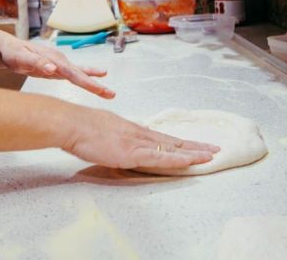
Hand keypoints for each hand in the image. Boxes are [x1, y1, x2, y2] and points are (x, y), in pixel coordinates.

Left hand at [0, 36, 114, 98]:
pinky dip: (87, 75)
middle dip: (95, 85)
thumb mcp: (19, 58)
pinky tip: (98, 76)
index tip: (97, 88)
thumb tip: (53, 69)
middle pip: (80, 75)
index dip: (85, 81)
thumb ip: (36, 63)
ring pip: (80, 75)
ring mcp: (60, 64)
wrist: (9, 48)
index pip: (72, 73)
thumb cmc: (12, 53)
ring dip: (95, 83)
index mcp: (53, 59)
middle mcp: (60, 60)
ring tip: (109, 92)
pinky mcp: (58, 68)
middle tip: (110, 94)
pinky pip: (76, 74)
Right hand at [62, 107, 220, 169]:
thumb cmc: (81, 127)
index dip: (180, 142)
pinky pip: (161, 158)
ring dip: (193, 153)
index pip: (162, 138)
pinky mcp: (133, 153)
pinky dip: (178, 160)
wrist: (72, 124)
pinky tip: (191, 161)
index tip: (194, 144)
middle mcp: (139, 134)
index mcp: (132, 129)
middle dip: (195, 146)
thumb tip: (119, 142)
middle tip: (214, 148)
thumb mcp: (103, 129)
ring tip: (211, 155)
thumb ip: (115, 137)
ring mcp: (137, 143)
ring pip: (172, 149)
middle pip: (173, 142)